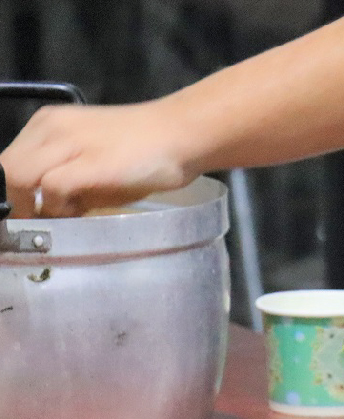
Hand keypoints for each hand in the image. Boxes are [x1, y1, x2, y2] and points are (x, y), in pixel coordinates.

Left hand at [0, 100, 194, 216]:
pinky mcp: (86, 163)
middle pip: (6, 170)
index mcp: (48, 125)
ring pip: (17, 177)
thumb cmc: (143, 151)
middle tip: (40, 224)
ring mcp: (66, 143)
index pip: (8, 162)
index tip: (29, 215)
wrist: (181, 135)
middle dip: (16, 203)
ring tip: (62, 218)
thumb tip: (46, 210)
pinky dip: (56, 208)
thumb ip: (64, 180)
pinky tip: (78, 214)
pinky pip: (49, 189)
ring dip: (31, 206)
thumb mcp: (93, 160)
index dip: (12, 193)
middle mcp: (49, 128)